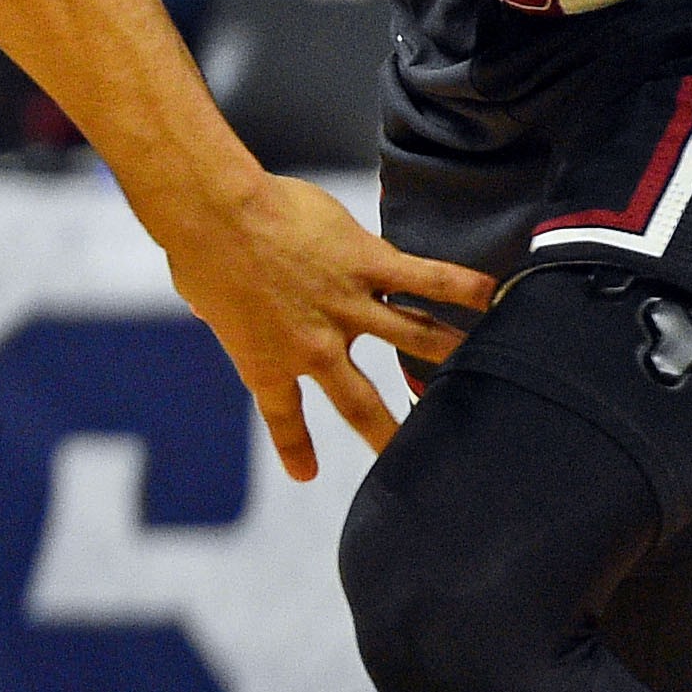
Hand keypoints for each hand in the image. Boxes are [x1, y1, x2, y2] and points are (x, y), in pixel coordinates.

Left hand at [157, 175, 493, 481]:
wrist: (219, 218)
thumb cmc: (200, 250)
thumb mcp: (198, 294)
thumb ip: (214, 309)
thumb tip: (202, 305)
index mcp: (266, 361)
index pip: (285, 415)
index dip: (296, 447)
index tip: (308, 473)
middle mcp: (315, 346)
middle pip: (361, 403)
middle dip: (391, 433)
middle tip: (418, 456)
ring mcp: (347, 307)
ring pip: (413, 338)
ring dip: (448, 354)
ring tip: (484, 368)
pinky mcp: (368, 265)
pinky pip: (425, 279)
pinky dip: (461, 287)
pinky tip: (493, 293)